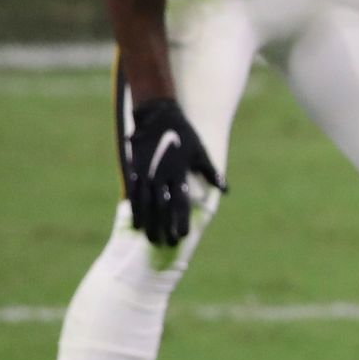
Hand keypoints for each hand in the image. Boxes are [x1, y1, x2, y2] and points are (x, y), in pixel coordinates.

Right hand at [122, 98, 223, 247]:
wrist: (156, 115)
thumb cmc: (183, 134)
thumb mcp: (201, 152)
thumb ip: (211, 172)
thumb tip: (225, 190)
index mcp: (178, 173)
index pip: (180, 203)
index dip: (180, 220)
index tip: (182, 236)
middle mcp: (160, 176)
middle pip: (162, 208)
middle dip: (164, 227)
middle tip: (166, 244)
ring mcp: (145, 174)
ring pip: (145, 204)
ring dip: (149, 224)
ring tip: (151, 239)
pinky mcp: (134, 170)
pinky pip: (133, 194)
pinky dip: (135, 210)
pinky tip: (137, 224)